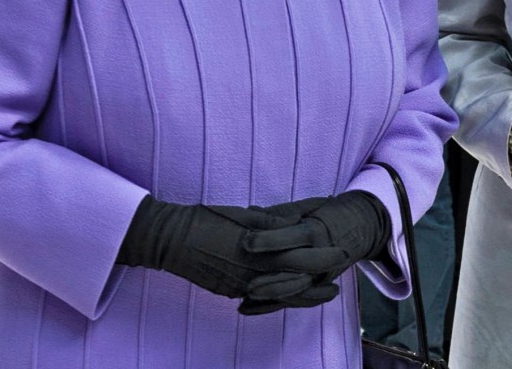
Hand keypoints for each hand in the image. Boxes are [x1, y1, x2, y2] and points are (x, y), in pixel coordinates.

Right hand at [117, 196, 344, 303]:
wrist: (171, 239)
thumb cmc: (202, 219)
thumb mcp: (238, 213)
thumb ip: (268, 221)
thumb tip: (294, 221)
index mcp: (257, 247)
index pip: (299, 254)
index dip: (322, 253)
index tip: (341, 249)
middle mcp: (253, 270)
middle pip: (296, 278)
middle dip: (321, 276)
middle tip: (341, 273)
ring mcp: (242, 284)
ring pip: (283, 295)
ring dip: (307, 295)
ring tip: (327, 293)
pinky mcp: (231, 291)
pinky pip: (263, 298)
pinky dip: (282, 298)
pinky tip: (293, 297)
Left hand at [240, 191, 390, 313]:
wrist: (359, 226)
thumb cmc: (325, 213)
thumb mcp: (306, 207)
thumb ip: (279, 213)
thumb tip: (250, 211)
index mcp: (316, 231)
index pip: (293, 237)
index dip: (270, 240)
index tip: (246, 242)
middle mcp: (321, 255)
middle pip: (296, 269)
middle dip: (271, 278)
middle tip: (246, 282)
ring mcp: (322, 275)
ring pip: (297, 290)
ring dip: (272, 296)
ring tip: (245, 298)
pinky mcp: (318, 286)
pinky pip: (296, 299)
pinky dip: (273, 305)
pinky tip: (249, 308)